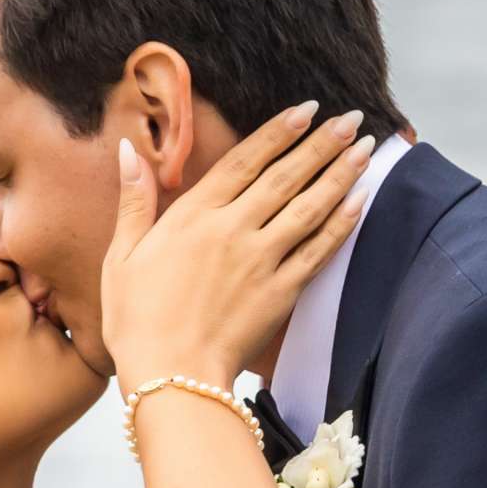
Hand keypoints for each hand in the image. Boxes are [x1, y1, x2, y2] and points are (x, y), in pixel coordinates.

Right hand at [102, 103, 373, 395]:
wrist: (170, 378)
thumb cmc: (137, 322)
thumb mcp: (121, 256)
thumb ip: (134, 200)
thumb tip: (130, 150)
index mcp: (194, 216)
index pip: (246, 160)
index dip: (279, 131)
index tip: (306, 109)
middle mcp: (233, 230)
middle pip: (287, 176)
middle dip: (322, 143)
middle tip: (352, 117)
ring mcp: (261, 261)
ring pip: (310, 207)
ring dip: (340, 174)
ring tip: (365, 148)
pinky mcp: (281, 293)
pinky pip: (319, 251)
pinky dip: (342, 223)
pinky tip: (361, 200)